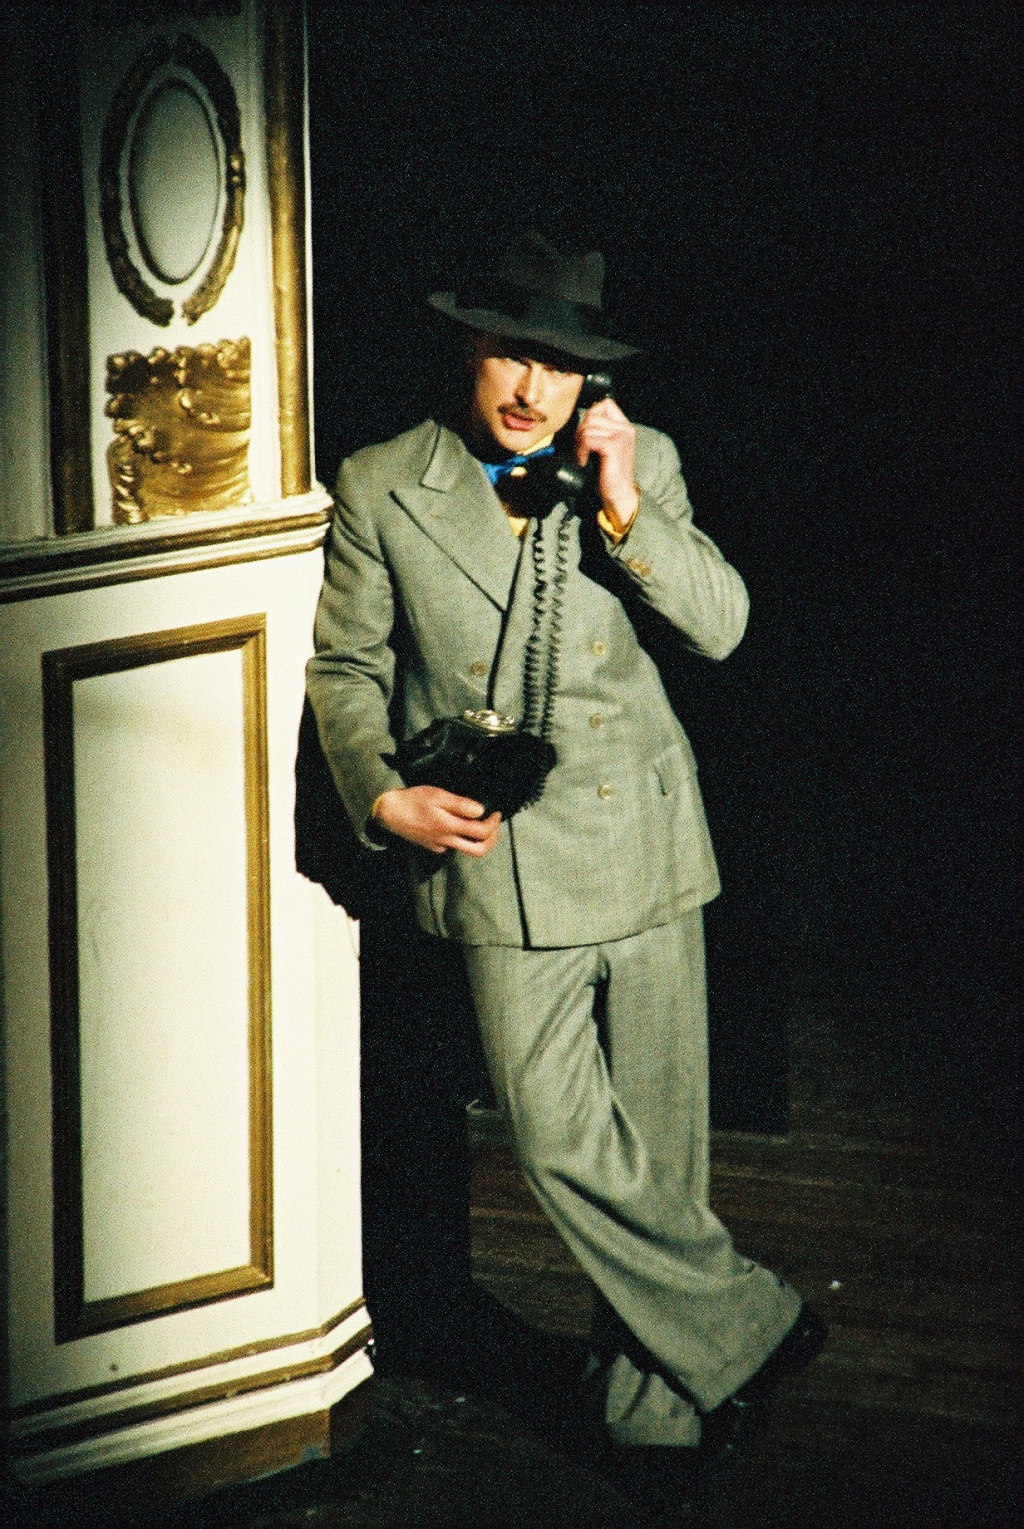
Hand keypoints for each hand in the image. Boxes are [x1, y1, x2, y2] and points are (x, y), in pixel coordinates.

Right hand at [373, 785, 501, 856]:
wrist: (389, 813)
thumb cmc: (412, 800)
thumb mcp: (437, 795)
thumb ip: (460, 805)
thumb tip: (481, 811)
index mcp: (449, 827)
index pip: (481, 832)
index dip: (493, 823)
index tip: (496, 812)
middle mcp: (446, 840)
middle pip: (478, 851)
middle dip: (492, 839)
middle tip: (494, 824)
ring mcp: (439, 845)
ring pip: (466, 850)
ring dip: (479, 841)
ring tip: (481, 824)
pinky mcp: (433, 846)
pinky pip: (453, 846)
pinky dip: (461, 838)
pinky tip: (458, 825)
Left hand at [575, 395, 638, 531]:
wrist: (618, 494)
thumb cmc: (608, 472)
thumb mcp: (605, 447)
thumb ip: (599, 431)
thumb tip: (582, 419)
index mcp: (624, 426)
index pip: (605, 404)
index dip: (590, 415)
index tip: (586, 434)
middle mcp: (625, 428)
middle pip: (593, 414)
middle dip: (581, 430)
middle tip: (580, 448)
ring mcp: (621, 436)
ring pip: (588, 427)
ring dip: (579, 442)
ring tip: (582, 456)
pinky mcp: (614, 446)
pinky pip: (588, 438)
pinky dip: (581, 449)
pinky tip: (583, 461)